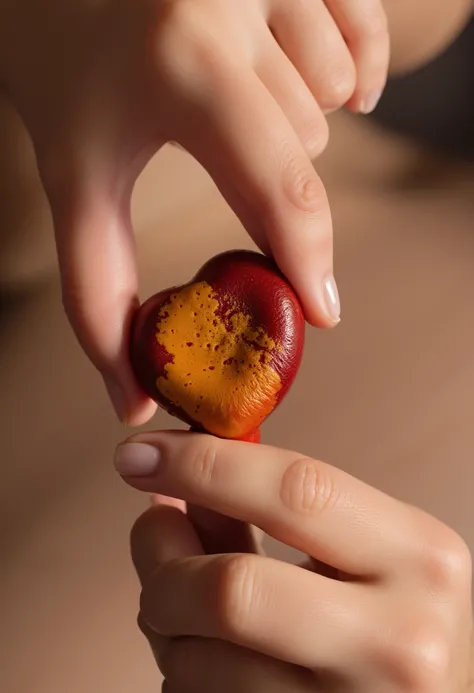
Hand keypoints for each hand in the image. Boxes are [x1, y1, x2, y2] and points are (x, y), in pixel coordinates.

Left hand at [1, 0, 388, 423]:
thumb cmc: (54, 67)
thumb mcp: (71, 176)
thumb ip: (98, 291)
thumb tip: (134, 399)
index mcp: (184, 61)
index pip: (282, 185)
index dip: (310, 260)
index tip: (323, 311)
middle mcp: (239, 1)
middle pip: (309, 146)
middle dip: (271, 183)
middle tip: (229, 176)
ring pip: (338, 94)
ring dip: (297, 124)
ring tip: (242, 110)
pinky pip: (366, 31)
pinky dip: (353, 70)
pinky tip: (329, 87)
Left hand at [115, 432, 472, 691]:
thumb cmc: (394, 618)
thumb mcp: (361, 549)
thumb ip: (266, 510)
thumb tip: (174, 481)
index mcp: (417, 556)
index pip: (294, 491)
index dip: (203, 466)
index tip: (140, 455)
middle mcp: (400, 639)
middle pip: (231, 592)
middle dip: (163, 561)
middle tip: (151, 533)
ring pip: (199, 662)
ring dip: (165, 623)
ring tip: (186, 606)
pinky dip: (181, 669)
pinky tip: (212, 655)